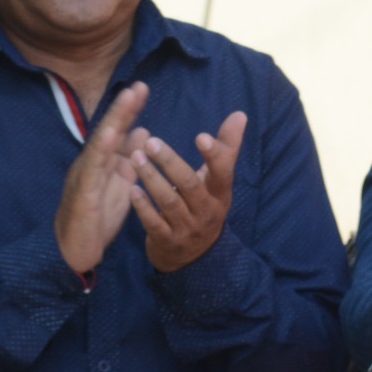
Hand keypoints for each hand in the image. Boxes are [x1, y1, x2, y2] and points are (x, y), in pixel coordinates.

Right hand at [54, 82, 149, 276]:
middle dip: (124, 108)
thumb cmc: (95, 221)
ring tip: (127, 98)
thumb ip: (130, 162)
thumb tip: (143, 132)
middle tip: (139, 86)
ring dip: (114, 119)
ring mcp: (85, 175)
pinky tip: (113, 133)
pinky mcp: (83, 192)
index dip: (129, 111)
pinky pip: (93, 167)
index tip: (143, 90)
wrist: (71, 252)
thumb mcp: (119, 188)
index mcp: (103, 164)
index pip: (118, 132)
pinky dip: (103, 148)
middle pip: (109, 131)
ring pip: (100, 142)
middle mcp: (92, 164)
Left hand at [129, 111, 247, 272]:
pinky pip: (154, 223)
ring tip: (135, 157)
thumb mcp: (217, 181)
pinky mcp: (167, 241)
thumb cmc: (203, 205)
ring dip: (151, 178)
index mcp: (220, 193)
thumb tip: (240, 114)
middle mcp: (206, 212)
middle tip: (151, 142)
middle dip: (169, 162)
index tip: (201, 136)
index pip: (222, 173)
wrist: (193, 256)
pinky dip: (142, 206)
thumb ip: (226, 148)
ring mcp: (187, 229)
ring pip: (169, 202)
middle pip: (189, 184)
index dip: (214, 155)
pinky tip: (132, 189)